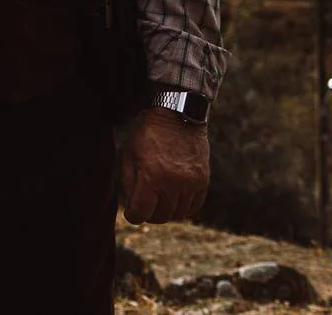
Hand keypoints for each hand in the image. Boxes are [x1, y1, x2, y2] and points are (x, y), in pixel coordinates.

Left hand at [120, 107, 209, 223]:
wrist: (177, 117)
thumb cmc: (148, 135)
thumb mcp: (129, 154)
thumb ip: (128, 182)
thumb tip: (131, 205)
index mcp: (151, 176)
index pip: (141, 212)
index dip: (133, 216)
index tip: (131, 213)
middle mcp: (173, 183)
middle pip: (161, 216)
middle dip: (149, 215)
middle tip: (144, 208)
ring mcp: (191, 183)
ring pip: (178, 214)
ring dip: (166, 212)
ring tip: (158, 203)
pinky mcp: (203, 181)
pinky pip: (194, 206)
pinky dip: (183, 208)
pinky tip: (174, 200)